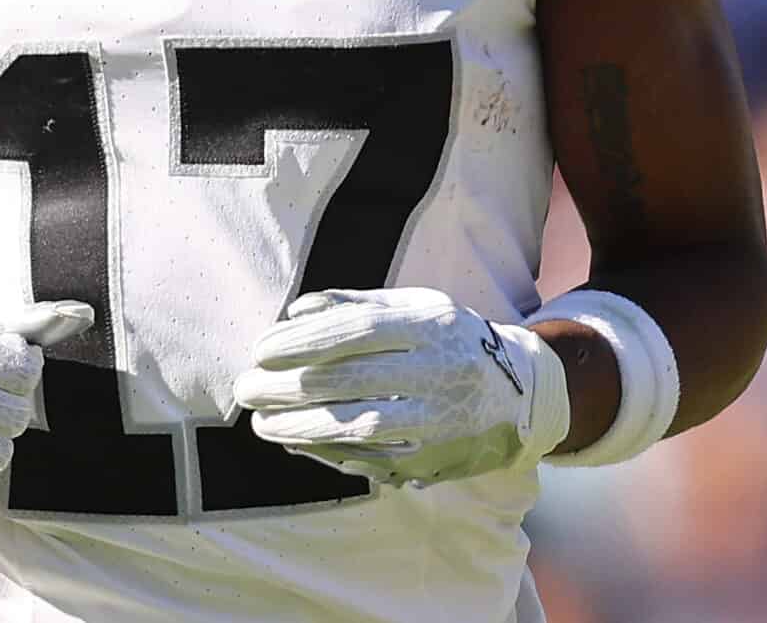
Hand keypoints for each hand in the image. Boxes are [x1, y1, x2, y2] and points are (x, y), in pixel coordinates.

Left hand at [232, 288, 570, 486]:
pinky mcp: (435, 461)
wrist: (521, 393)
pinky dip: (326, 453)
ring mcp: (439, 422)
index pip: (358, 330)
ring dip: (299, 427)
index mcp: (432, 326)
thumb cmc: (449, 340)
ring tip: (260, 421)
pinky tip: (294, 442)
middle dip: (288, 387)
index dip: (304, 341)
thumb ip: (353, 304)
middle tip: (245, 389)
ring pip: (359, 428)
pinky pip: (371, 460)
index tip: (260, 350)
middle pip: (352, 381)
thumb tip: (293, 315)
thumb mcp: (414, 306)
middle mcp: (440, 372)